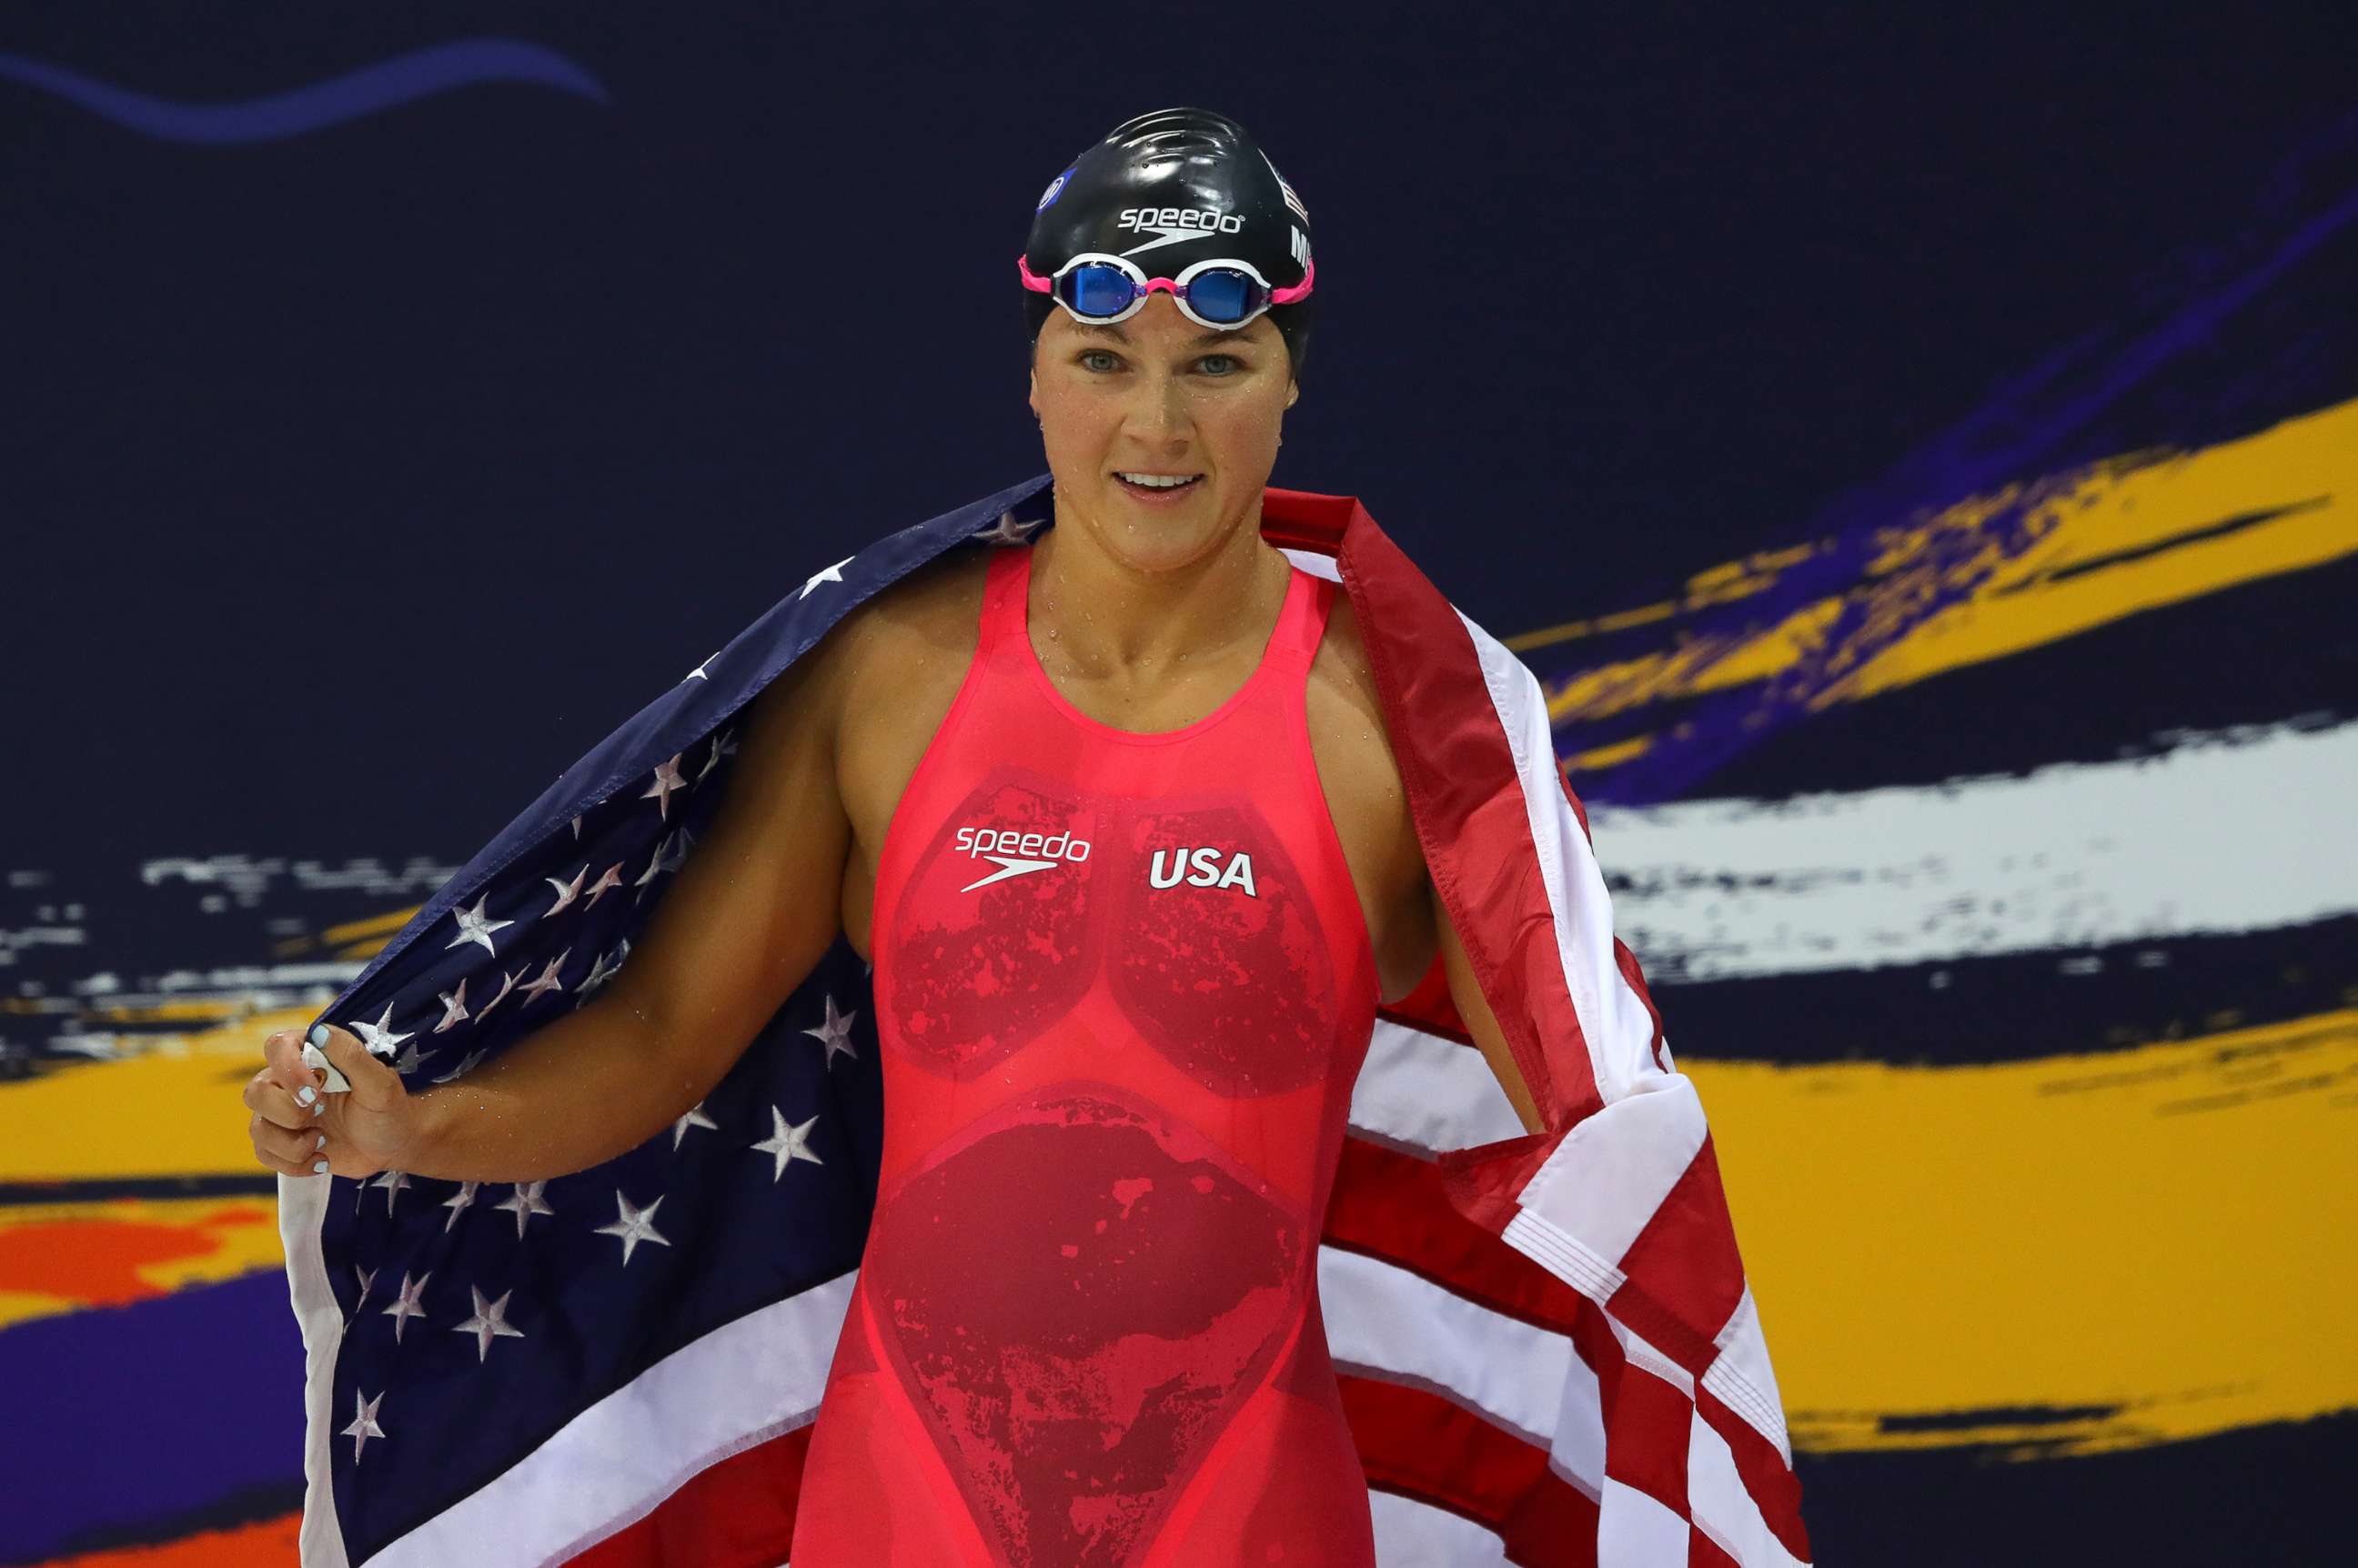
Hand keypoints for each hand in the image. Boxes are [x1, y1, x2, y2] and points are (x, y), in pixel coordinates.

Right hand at [243, 1023, 416, 1179]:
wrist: (393, 1146)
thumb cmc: (389, 1108)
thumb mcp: (380, 1082)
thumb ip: (351, 1055)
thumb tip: (319, 1032)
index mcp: (312, 1056)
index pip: (276, 1046)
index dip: (288, 1070)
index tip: (314, 1091)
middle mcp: (289, 1082)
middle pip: (255, 1091)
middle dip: (288, 1112)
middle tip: (321, 1115)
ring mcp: (282, 1114)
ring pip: (257, 1128)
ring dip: (291, 1144)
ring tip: (322, 1141)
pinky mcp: (282, 1143)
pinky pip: (265, 1155)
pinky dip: (294, 1164)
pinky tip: (321, 1160)